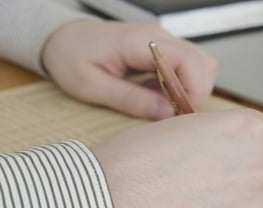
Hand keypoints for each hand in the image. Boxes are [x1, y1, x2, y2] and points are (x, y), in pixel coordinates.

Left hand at [42, 20, 217, 119]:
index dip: (193, 91)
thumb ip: (130, 100)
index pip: (188, 60)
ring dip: (187, 89)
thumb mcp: (92, 87)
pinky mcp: (157, 48)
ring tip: (160, 106)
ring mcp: (158, 40)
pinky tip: (153, 96)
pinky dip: (176, 85)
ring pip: (196, 64)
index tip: (181, 116)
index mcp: (138, 42)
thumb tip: (166, 114)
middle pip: (201, 62)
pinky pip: (181, 66)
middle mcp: (155, 36)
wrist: (61, 39)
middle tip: (172, 117)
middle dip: (194, 93)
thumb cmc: (70, 58)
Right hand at [93, 109, 262, 207]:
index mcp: (246, 130)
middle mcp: (261, 168)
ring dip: (232, 201)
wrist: (103, 205)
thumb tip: (225, 150)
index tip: (232, 154)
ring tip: (190, 203)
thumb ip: (214, 138)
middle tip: (206, 179)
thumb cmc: (128, 163)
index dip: (245, 145)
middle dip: (241, 173)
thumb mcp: (177, 130)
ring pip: (256, 203)